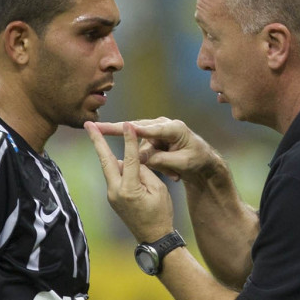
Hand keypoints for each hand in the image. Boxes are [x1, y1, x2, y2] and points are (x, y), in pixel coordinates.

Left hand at [86, 121, 175, 242]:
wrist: (153, 238)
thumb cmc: (161, 214)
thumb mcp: (158, 190)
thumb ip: (144, 172)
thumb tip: (132, 161)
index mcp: (130, 189)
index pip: (129, 159)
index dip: (129, 140)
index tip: (127, 124)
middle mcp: (116, 192)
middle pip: (105, 161)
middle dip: (97, 141)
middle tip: (88, 124)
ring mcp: (111, 196)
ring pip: (110, 168)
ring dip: (110, 153)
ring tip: (102, 135)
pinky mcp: (112, 198)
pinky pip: (114, 177)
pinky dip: (118, 167)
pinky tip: (121, 160)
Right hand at [90, 117, 223, 184]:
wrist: (206, 162)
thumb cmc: (198, 161)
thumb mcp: (182, 164)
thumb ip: (161, 160)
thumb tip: (140, 158)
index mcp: (173, 128)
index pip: (145, 129)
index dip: (125, 129)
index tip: (107, 126)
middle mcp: (163, 125)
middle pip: (136, 130)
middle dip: (120, 135)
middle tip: (93, 128)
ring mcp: (158, 130)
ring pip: (141, 146)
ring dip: (153, 162)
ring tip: (174, 174)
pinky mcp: (155, 138)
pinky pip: (146, 150)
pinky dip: (154, 162)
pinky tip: (172, 172)